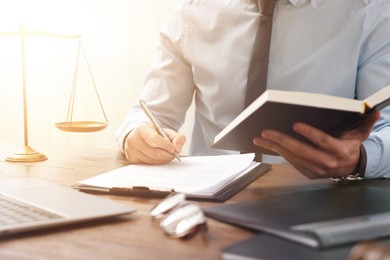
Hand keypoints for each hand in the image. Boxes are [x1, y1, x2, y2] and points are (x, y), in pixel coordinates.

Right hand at [124, 124, 185, 164]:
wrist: (140, 137)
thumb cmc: (154, 134)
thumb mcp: (167, 132)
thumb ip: (177, 138)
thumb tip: (177, 149)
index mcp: (142, 130)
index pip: (154, 140)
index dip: (166, 146)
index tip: (173, 149)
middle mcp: (133, 140)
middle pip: (154, 153)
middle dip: (167, 155)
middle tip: (173, 154)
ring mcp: (131, 151)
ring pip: (152, 161)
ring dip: (163, 160)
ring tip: (167, 155)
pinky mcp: (132, 160)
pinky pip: (148, 165)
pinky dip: (157, 163)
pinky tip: (159, 158)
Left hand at [253, 110, 379, 178]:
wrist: (350, 167)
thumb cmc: (350, 146)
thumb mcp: (360, 135)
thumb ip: (365, 123)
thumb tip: (374, 111)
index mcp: (339, 151)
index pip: (322, 141)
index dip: (309, 133)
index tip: (295, 125)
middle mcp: (327, 162)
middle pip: (301, 150)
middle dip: (281, 141)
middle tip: (265, 132)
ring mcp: (316, 170)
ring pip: (292, 157)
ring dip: (274, 148)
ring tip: (260, 139)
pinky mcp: (309, 174)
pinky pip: (291, 162)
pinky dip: (279, 153)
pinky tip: (269, 145)